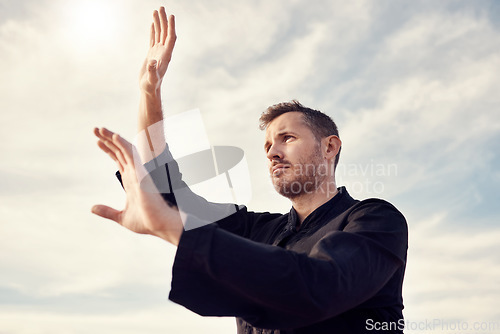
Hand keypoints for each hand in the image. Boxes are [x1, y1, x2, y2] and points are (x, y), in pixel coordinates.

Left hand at [92, 127, 182, 244]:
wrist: (159, 225)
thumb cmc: (147, 222)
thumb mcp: (121, 217)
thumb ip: (107, 211)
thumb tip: (92, 208)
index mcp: (131, 182)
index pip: (118, 161)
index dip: (109, 150)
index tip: (98, 141)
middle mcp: (134, 174)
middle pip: (119, 152)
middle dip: (108, 140)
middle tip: (96, 129)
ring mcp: (138, 172)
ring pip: (123, 151)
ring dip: (112, 139)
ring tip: (100, 129)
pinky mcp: (142, 174)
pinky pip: (132, 156)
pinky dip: (123, 145)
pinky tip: (115, 137)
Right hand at [139, 7, 175, 94]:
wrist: (149, 89)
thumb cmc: (151, 85)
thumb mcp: (151, 79)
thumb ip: (152, 70)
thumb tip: (152, 61)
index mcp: (166, 55)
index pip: (171, 38)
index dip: (171, 27)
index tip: (171, 16)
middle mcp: (164, 51)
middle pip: (165, 32)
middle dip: (164, 20)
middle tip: (162, 7)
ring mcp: (158, 52)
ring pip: (159, 34)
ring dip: (159, 22)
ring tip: (156, 10)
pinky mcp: (152, 53)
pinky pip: (153, 39)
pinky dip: (153, 30)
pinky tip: (153, 23)